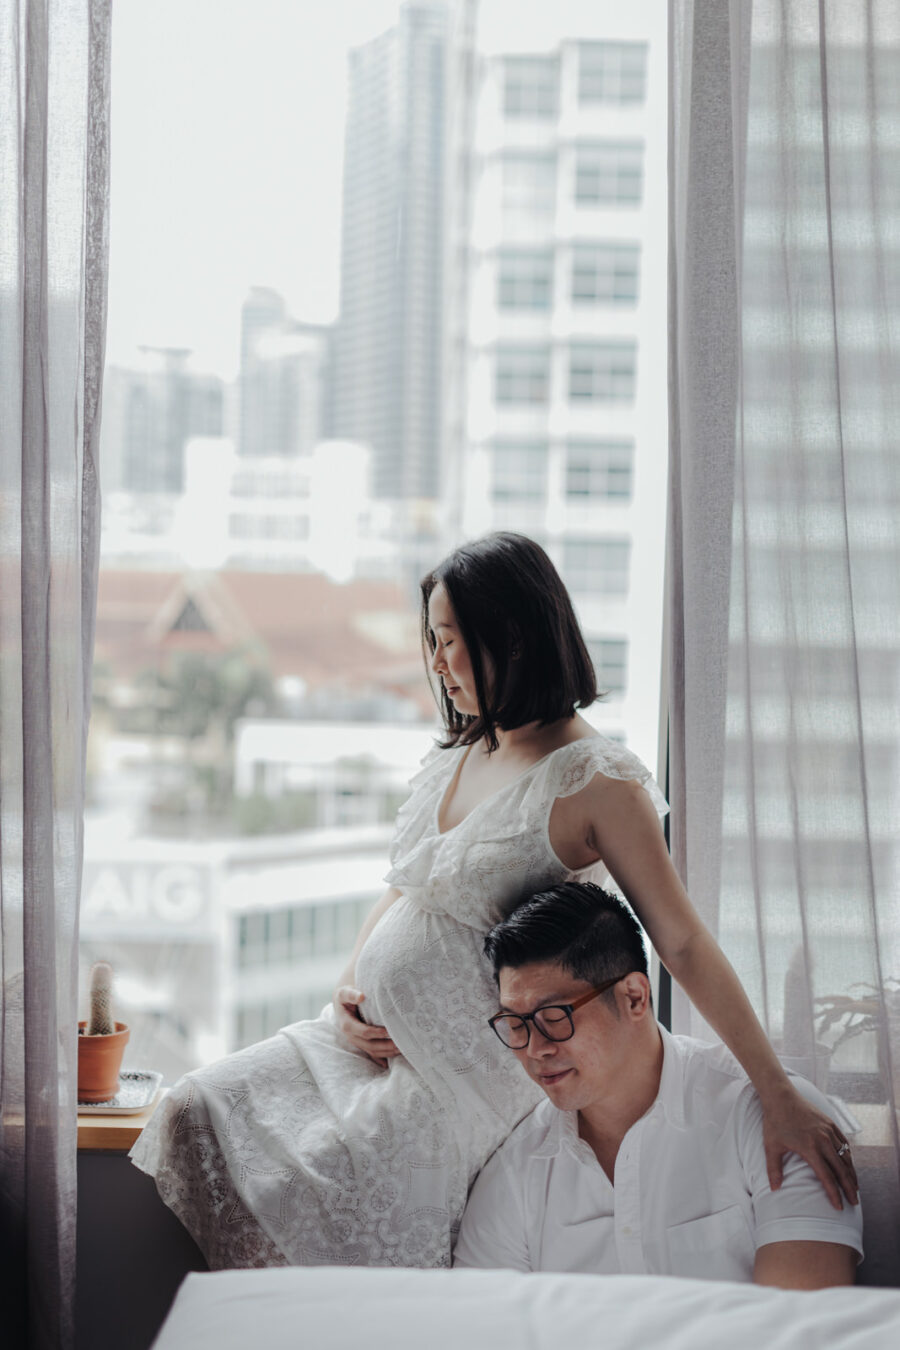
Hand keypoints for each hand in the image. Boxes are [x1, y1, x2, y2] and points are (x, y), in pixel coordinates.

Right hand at [333, 987, 400, 1069]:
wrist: (341, 1003)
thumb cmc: (345, 996)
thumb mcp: (344, 993)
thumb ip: (351, 994)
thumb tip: (361, 996)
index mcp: (347, 1025)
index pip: (364, 1032)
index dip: (377, 1033)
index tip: (390, 1031)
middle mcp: (351, 1036)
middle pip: (370, 1046)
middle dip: (386, 1046)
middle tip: (401, 1043)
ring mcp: (357, 1042)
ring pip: (373, 1052)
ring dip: (387, 1052)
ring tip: (402, 1049)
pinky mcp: (362, 1044)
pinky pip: (373, 1054)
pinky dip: (384, 1056)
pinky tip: (395, 1057)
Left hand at [762, 1084, 858, 1209]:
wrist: (781, 1096)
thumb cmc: (774, 1121)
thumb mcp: (771, 1146)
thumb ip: (773, 1169)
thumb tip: (774, 1189)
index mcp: (810, 1148)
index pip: (827, 1177)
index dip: (834, 1194)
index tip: (839, 1207)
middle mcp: (823, 1141)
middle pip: (841, 1170)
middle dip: (849, 1188)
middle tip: (854, 1203)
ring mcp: (829, 1131)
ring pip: (845, 1157)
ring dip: (851, 1173)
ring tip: (854, 1187)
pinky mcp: (831, 1123)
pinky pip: (844, 1143)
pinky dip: (848, 1156)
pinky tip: (849, 1164)